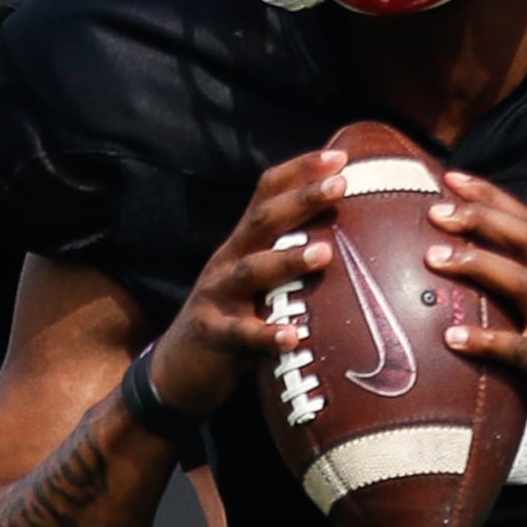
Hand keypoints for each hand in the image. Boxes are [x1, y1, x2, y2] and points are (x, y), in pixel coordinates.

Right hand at [146, 151, 342, 417]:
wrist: (178, 369)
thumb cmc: (234, 321)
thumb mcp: (257, 283)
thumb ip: (287, 259)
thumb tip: (348, 240)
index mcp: (242, 244)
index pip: (267, 193)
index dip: (300, 171)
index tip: (341, 157)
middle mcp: (228, 261)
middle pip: (262, 221)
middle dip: (302, 200)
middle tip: (341, 185)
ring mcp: (217, 297)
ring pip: (251, 271)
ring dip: (288, 260)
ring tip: (324, 253)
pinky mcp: (212, 335)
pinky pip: (241, 334)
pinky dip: (267, 334)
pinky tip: (293, 337)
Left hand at [425, 171, 526, 477]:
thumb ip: (521, 302)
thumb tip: (467, 287)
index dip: (493, 196)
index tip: (452, 177)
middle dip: (482, 217)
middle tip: (436, 210)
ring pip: (524, 282)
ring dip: (477, 265)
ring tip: (434, 258)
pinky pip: (521, 351)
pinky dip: (486, 340)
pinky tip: (452, 337)